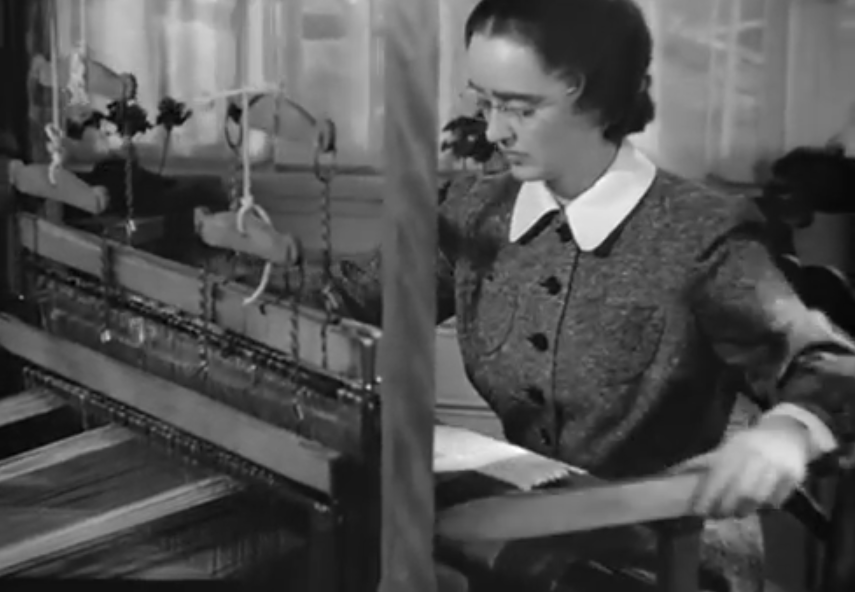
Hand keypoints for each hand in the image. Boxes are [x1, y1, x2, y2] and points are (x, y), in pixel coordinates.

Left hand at [673, 415, 811, 518]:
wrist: (787, 432)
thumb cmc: (750, 443)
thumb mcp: (727, 447)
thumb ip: (704, 462)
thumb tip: (673, 473)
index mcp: (735, 449)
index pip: (718, 476)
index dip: (707, 495)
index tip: (698, 511)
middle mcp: (756, 457)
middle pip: (739, 491)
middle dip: (726, 507)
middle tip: (717, 516)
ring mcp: (777, 467)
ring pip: (758, 498)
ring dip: (745, 509)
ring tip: (736, 512)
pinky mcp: (794, 476)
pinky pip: (777, 499)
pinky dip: (766, 505)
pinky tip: (759, 505)